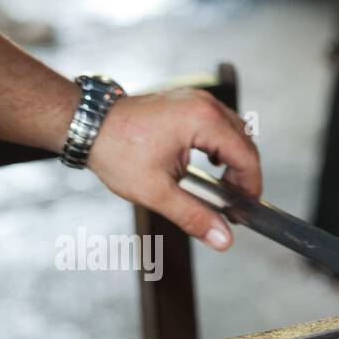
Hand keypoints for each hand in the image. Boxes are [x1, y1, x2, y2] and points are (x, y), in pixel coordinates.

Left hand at [88, 88, 261, 250]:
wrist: (87, 125)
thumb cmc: (116, 150)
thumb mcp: (157, 191)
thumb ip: (195, 216)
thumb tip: (223, 239)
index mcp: (202, 120)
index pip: (246, 156)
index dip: (251, 186)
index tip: (244, 209)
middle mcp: (204, 104)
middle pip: (246, 143)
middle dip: (244, 175)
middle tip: (233, 204)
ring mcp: (195, 99)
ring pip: (236, 132)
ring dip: (234, 160)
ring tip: (222, 187)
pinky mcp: (186, 102)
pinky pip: (219, 124)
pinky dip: (222, 146)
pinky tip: (210, 165)